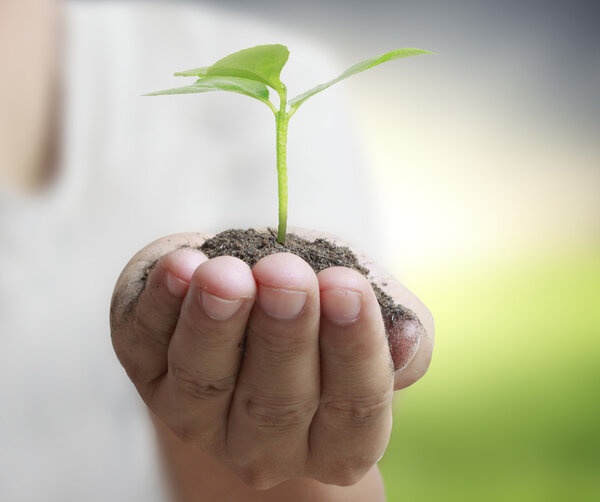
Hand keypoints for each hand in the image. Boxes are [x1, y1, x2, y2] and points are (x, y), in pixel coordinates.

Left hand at [110, 232, 432, 490]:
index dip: (353, 349)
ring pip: (204, 385)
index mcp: (336, 440)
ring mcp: (201, 420)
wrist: (263, 301)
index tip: (346, 286)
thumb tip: (404, 337)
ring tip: (225, 274)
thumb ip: (403, 336)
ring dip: (214, 325)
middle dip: (282, 334)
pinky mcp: (149, 376)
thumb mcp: (374, 318)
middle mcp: (267, 445)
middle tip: (285, 275)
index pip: (355, 408)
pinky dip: (161, 305)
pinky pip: (148, 346)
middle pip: (277, 403)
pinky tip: (181, 266)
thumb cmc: (327, 314)